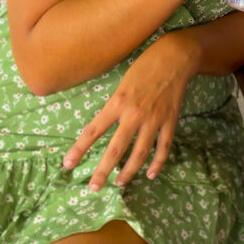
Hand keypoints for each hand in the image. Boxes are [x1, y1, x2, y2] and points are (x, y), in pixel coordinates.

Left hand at [62, 34, 195, 188]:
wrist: (175, 56)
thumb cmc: (145, 65)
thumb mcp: (122, 82)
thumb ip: (115, 105)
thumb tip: (105, 125)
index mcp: (118, 102)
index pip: (94, 130)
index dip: (80, 149)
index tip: (68, 164)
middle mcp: (134, 114)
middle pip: (116, 149)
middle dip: (103, 170)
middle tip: (94, 187)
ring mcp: (154, 119)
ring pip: (140, 153)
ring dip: (129, 172)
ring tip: (119, 183)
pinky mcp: (170, 120)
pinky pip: (163, 147)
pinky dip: (157, 163)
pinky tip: (151, 174)